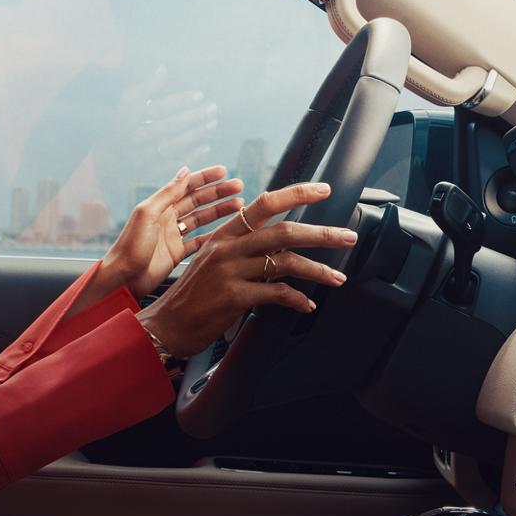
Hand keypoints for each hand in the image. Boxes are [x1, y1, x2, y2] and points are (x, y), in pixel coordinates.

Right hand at [94, 66, 220, 188]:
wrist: (107, 157)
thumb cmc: (123, 123)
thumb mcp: (128, 102)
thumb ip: (146, 87)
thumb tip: (163, 69)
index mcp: (130, 117)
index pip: (159, 108)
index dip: (180, 101)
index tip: (200, 94)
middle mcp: (135, 137)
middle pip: (168, 126)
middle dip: (193, 117)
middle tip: (212, 108)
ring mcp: (141, 155)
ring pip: (172, 145)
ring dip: (194, 134)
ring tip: (211, 123)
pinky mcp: (148, 171)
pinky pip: (172, 163)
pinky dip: (190, 155)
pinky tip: (205, 146)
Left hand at [97, 165, 245, 300]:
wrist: (123, 278)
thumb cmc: (130, 246)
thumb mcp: (148, 214)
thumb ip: (167, 193)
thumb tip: (184, 171)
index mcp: (159, 206)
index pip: (186, 187)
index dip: (205, 178)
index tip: (224, 171)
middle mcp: (167, 218)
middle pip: (198, 201)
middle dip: (218, 193)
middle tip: (239, 187)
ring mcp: (173, 236)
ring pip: (201, 219)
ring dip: (220, 211)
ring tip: (239, 205)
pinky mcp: (177, 254)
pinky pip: (199, 241)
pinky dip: (214, 235)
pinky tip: (228, 231)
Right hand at [135, 182, 355, 357]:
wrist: (167, 325)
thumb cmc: (193, 296)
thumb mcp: (212, 262)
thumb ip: (242, 250)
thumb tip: (280, 248)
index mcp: (224, 235)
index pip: (264, 204)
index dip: (297, 194)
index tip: (324, 190)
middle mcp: (226, 248)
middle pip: (283, 231)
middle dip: (322, 234)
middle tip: (348, 237)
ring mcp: (229, 271)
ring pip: (285, 261)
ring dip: (318, 269)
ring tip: (338, 277)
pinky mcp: (233, 296)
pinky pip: (276, 292)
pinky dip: (297, 299)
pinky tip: (307, 304)